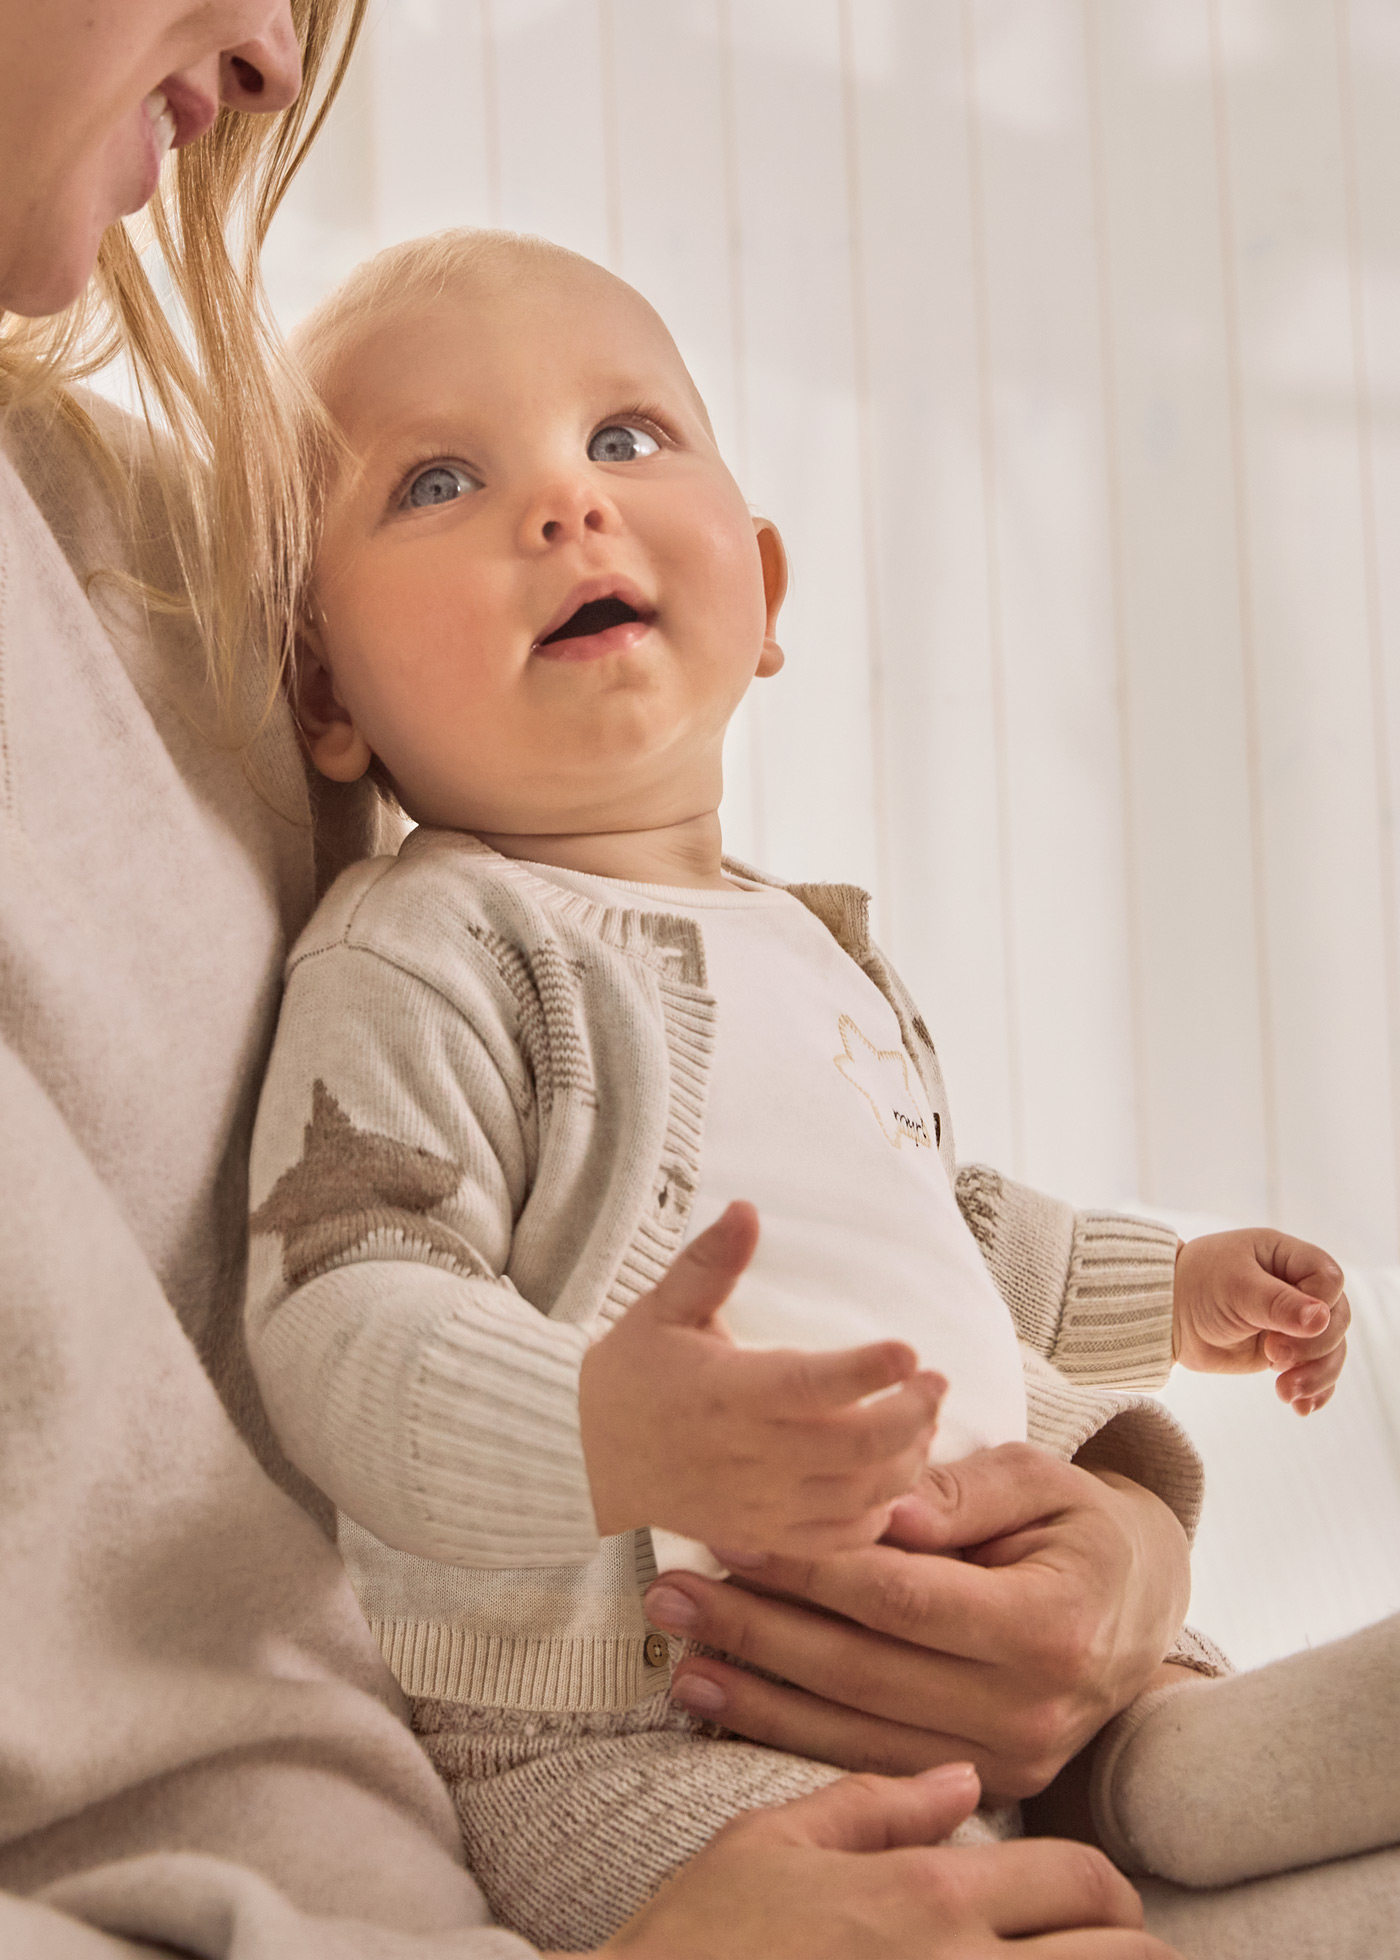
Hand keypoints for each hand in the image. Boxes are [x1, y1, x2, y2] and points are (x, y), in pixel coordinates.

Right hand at [546, 1763, 1177, 1958]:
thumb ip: (873, 1803)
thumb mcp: (768, 1845)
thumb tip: (959, 1779)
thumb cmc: (694, 1943)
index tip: (1087, 1900)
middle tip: (1095, 1947)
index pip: (1082, 1879)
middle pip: (1126, 1956)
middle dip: (1127, 1946)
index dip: (1101, 1887)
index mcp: (930, 1898)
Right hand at [578, 1201, 945, 1555]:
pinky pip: (837, 1541)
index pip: (812, 1386)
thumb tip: (748, 1208)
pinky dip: (877, 1514)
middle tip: (935, 1381)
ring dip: (906, 1460)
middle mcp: (751, 1454)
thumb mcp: (663, 1308)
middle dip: (913, 1414)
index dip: (867, 1371)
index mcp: (729, 1393)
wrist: (585, 1457)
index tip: (908, 1349)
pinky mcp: (763, 1536)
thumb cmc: (630, 1376)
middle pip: (857, 1447)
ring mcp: (760, 1504)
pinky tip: (890, 1478)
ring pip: (859, 1496)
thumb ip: (711, 1262)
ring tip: (922, 1421)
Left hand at [645, 1444, 1189, 1801]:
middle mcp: (1029, 1709)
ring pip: (854, 1730)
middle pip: (864, 1670)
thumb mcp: (1040, 1481)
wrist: (1134, 1611)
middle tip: (671, 1591)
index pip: (901, 1597)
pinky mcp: (979, 1787)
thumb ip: (961, 1492)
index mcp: (1050, 1624)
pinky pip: (869, 1763)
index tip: (729, 1531)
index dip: (808, 1566)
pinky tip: (725, 1703)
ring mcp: (1003, 1763)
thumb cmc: (1077, 1527)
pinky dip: (790, 1734)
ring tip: (678, 1653)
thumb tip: (884, 1507)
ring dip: (755, 1693)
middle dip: (757, 1630)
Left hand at [1172, 1228, 1349, 1411]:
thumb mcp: (1235, 1286)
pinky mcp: (1287, 1354)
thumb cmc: (1196, 1285)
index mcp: (1288, 1258)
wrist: (1166, 1316)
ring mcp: (1294, 1324)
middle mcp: (1298, 1290)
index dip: (1320, 1305)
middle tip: (1274, 1357)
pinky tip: (1301, 1407)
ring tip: (1285, 1392)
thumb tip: (1322, 1319)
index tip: (1285, 1325)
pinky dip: (1315, 1392)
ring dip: (1316, 1376)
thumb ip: (1278, 1303)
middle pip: (1338, 1320)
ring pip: (1332, 1351)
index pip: (1330, 1281)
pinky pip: (1317, 1373)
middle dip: (1314, 1347)